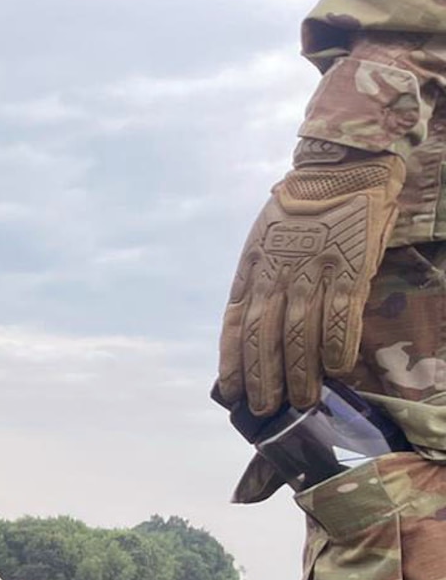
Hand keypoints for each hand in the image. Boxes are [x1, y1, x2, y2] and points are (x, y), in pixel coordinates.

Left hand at [219, 150, 404, 416]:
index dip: (233, 363)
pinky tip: (337, 369)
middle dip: (262, 378)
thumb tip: (256, 330)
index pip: (235, 327)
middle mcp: (277, 277)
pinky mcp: (348, 269)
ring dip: (300, 373)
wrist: (340, 169)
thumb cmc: (300, 212)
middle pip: (264, 338)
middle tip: (265, 409)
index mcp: (252, 272)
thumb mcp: (264, 246)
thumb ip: (259, 284)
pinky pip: (341, 316)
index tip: (231, 393)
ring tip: (302, 401)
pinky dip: (337, 346)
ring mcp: (313, 274)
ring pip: (300, 334)